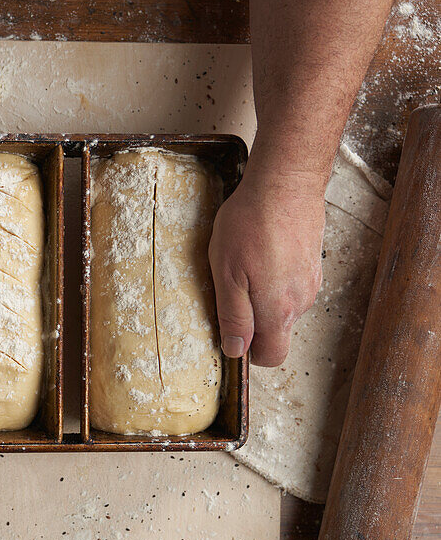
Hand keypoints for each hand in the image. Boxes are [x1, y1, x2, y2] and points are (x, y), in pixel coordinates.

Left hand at [208, 162, 325, 366]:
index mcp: (280, 311)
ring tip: (243, 266)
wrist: (285, 182)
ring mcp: (311, 281)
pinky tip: (259, 254)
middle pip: (277, 331)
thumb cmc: (251, 224)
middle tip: (229, 291)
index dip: (248, 352)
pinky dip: (274, 278)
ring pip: (283, 307)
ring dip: (262, 296)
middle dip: (252, 322)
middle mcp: (302, 301)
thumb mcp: (227, 274)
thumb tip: (236, 350)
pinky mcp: (312, 262)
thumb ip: (234, 316)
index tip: (229, 333)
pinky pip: (290, 284)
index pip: (272, 356)